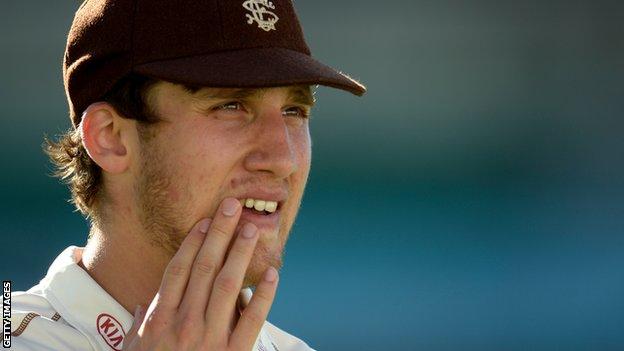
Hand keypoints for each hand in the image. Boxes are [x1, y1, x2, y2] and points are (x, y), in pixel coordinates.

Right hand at [122, 197, 278, 349]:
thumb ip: (140, 326)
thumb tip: (143, 305)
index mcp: (160, 319)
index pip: (179, 270)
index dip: (194, 241)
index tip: (206, 220)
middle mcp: (184, 323)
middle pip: (204, 268)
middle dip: (220, 234)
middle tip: (233, 206)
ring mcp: (209, 339)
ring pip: (227, 286)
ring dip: (241, 254)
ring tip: (252, 228)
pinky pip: (251, 321)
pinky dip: (265, 297)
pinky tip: (274, 276)